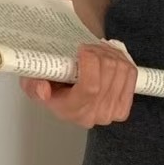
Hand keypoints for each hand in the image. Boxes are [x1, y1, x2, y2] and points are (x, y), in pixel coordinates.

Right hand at [21, 41, 136, 128]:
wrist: (69, 87)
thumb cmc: (52, 82)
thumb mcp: (32, 80)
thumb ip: (33, 85)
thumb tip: (43, 90)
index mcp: (70, 111)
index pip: (90, 88)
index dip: (91, 62)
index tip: (82, 49)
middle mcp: (93, 116)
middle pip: (108, 75)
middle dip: (98, 53)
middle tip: (87, 48)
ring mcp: (112, 113)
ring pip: (121, 71)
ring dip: (109, 54)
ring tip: (96, 52)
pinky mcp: (124, 106)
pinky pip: (131, 74)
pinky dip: (121, 60)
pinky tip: (108, 58)